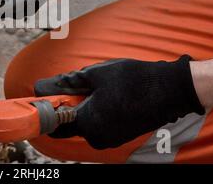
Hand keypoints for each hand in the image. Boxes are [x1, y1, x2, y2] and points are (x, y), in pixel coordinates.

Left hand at [35, 56, 205, 149]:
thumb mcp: (95, 74)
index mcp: (88, 123)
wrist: (171, 89)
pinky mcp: (119, 136)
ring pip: (84, 123)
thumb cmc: (134, 79)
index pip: (53, 124)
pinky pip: (98, 124)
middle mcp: (97, 137)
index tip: (45, 94)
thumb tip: (41, 86)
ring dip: (83, 106)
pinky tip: (106, 94)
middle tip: (77, 84)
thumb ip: (66, 83)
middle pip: (69, 123)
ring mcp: (110, 139)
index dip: (47, 108)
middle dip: (68, 104)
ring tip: (96, 86)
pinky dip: (95, 111)